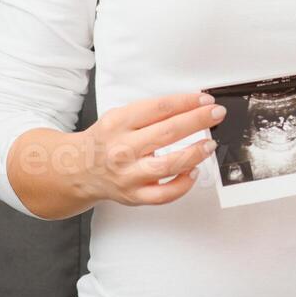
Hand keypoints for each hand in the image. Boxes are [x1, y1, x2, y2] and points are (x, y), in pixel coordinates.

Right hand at [75, 91, 224, 206]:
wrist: (78, 169)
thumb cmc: (106, 141)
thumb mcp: (120, 117)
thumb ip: (151, 113)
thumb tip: (192, 106)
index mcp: (119, 123)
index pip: (159, 108)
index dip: (187, 102)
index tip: (206, 100)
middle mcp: (122, 149)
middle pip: (168, 132)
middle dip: (198, 121)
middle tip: (217, 114)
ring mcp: (128, 174)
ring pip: (168, 165)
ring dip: (195, 153)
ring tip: (210, 144)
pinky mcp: (134, 195)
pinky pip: (164, 194)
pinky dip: (183, 184)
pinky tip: (193, 171)